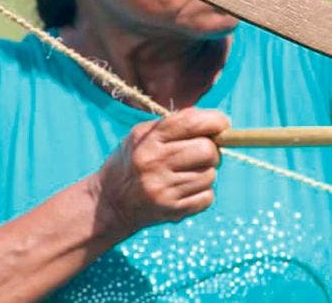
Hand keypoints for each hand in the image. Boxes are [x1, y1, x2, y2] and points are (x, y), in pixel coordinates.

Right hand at [93, 108, 226, 232]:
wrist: (110, 203)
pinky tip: (185, 190)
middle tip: (202, 152)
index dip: (216, 120)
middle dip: (212, 149)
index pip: (192, 123)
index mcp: (148, 140)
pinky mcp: (172, 211)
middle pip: (207, 150)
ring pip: (210, 175)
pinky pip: (207, 197)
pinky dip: (203, 192)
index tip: (222, 124)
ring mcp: (163, 190)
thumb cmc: (132, 161)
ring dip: (206, 172)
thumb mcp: (142, 134)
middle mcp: (154, 164)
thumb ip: (175, 124)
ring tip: (188, 172)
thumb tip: (215, 122)